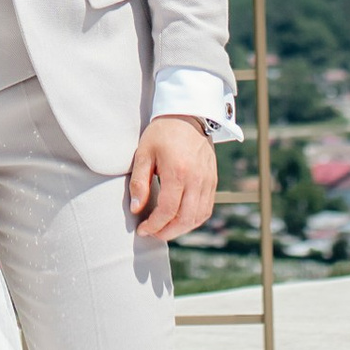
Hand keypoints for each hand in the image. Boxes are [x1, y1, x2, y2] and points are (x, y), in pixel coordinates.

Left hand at [127, 115, 218, 243]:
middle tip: (152, 233)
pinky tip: (180, 220)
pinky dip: (194, 220)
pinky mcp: (213, 181)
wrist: (188, 115)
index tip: (142, 230)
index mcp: (177, 172)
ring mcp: (208, 181)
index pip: (167, 210)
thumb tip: (136, 209)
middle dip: (167, 232)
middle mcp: (196, 179)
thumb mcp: (144, 153)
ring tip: (165, 229)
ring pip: (198, 217)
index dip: (154, 225)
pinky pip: (206, 208)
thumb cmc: (162, 133)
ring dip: (181, 229)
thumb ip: (139, 183)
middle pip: (185, 219)